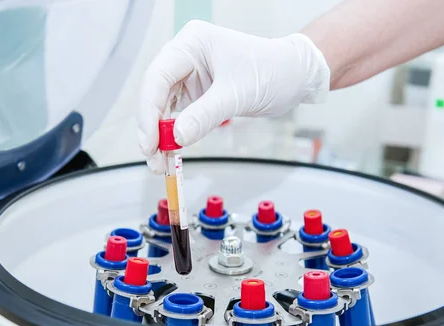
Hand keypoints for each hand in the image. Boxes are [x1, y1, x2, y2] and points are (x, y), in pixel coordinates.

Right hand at [137, 20, 330, 173]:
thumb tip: (177, 136)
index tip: (150, 140)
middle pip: (154, 95)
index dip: (149, 111)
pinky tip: (170, 154)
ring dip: (160, 138)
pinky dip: (174, 137)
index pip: (158, 77)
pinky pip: (177, 118)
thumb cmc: (273, 69)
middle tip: (152, 156)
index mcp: (192, 44)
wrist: (294, 77)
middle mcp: (186, 58)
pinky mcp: (196, 96)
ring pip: (162, 110)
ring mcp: (189, 78)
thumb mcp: (237, 93)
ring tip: (160, 163)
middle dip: (152, 129)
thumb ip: (205, 115)